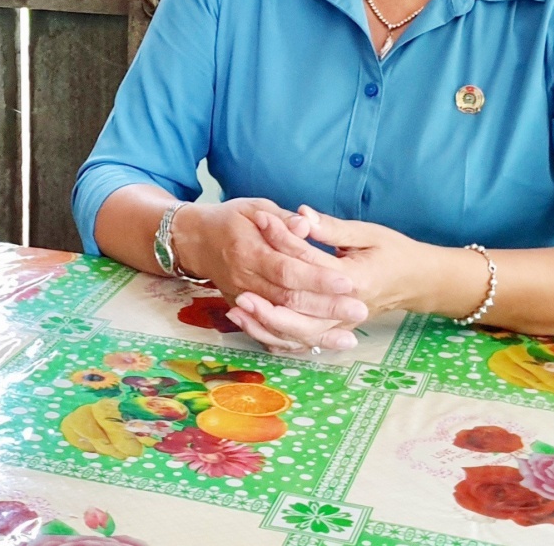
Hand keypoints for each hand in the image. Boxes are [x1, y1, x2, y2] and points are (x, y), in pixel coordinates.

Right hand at [173, 199, 365, 348]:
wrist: (195, 240)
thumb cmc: (230, 220)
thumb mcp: (255, 207)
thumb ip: (282, 219)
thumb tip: (305, 224)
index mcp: (248, 251)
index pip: (286, 269)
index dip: (315, 278)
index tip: (346, 281)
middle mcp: (244, 280)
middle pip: (288, 300)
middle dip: (325, 308)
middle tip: (359, 310)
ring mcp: (242, 300)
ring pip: (281, 324)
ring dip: (315, 333)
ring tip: (348, 338)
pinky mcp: (244, 312)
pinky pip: (270, 333)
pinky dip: (296, 342)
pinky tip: (322, 346)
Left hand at [231, 208, 466, 352]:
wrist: (417, 280)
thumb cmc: (394, 252)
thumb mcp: (368, 233)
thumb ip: (333, 228)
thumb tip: (301, 215)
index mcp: (355, 278)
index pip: (310, 263)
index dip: (283, 239)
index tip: (262, 221)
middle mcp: (347, 307)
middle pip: (300, 311)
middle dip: (267, 301)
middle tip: (239, 290)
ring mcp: (341, 324)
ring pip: (298, 335)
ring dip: (266, 325)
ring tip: (238, 311)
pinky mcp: (335, 330)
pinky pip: (302, 344)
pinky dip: (277, 339)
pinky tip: (253, 328)